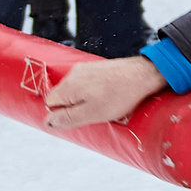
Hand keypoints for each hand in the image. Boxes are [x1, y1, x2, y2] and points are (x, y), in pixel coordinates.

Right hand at [45, 54, 166, 129]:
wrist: (143, 74)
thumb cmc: (119, 96)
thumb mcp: (92, 114)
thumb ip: (68, 118)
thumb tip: (47, 123)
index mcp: (68, 86)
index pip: (50, 103)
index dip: (62, 114)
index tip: (78, 118)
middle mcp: (73, 74)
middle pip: (62, 96)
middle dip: (74, 108)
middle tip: (93, 114)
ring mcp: (85, 69)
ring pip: (75, 91)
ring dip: (85, 101)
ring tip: (103, 105)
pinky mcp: (97, 68)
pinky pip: (87, 84)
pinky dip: (94, 93)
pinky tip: (108, 97)